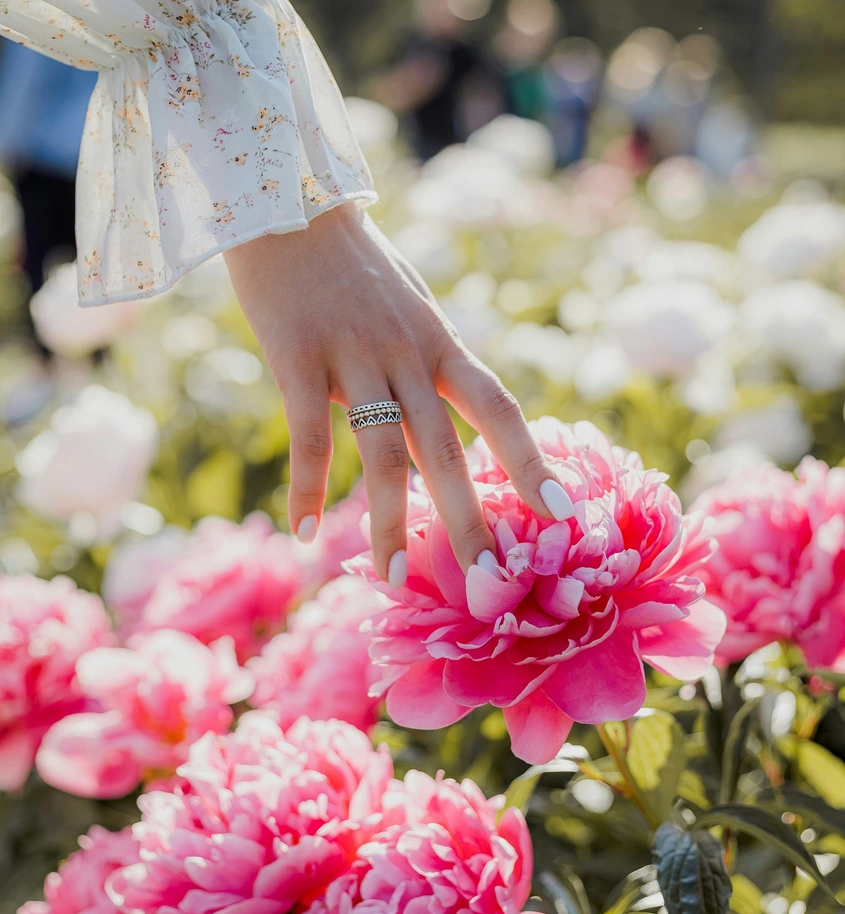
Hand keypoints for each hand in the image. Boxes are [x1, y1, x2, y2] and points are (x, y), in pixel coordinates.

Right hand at [224, 204, 573, 585]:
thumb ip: (430, 364)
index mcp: (442, 342)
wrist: (288, 198)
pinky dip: (308, 488)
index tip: (562, 516)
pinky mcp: (297, 356)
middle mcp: (408, 353)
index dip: (533, 464)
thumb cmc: (354, 263)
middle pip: (447, 450)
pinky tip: (305, 531)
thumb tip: (444, 424)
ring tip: (395, 577)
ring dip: (388, 523)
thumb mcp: (411, 308)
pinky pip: (309, 435)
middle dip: (470, 521)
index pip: (501, 410)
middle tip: (490, 582)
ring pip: (382, 454)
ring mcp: (354, 355)